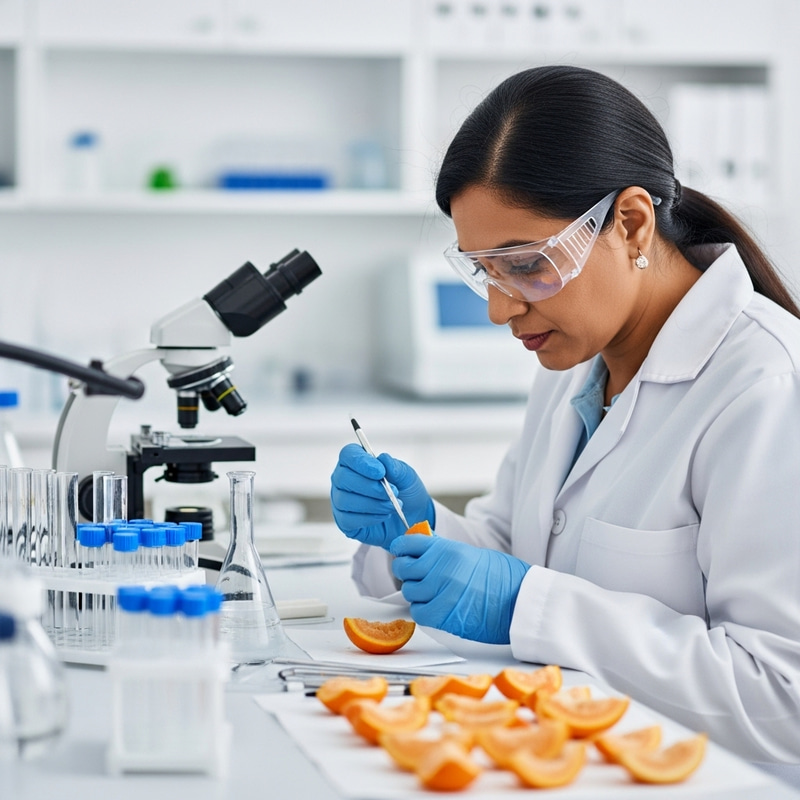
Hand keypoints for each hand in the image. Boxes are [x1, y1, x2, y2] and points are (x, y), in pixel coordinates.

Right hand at [330, 443, 434, 549]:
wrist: (412, 517)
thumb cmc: (405, 492)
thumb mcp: (407, 476)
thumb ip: (395, 467)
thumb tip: (383, 459)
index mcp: (357, 462)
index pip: (348, 454)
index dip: (361, 462)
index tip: (380, 472)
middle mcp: (344, 479)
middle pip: (343, 478)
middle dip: (369, 487)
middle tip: (391, 492)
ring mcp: (341, 501)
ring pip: (345, 500)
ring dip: (372, 504)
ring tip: (391, 505)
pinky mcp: (344, 521)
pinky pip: (347, 519)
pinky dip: (368, 518)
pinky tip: (383, 516)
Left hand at [390, 535, 529, 643]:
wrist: (521, 601)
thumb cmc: (503, 577)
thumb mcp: (470, 554)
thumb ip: (444, 552)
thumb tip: (423, 552)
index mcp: (447, 549)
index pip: (407, 544)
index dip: (401, 548)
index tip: (401, 552)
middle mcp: (440, 568)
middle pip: (403, 569)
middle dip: (407, 572)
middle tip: (417, 576)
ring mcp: (440, 592)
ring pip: (409, 592)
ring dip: (417, 593)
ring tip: (433, 593)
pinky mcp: (443, 615)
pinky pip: (418, 612)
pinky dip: (423, 611)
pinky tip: (436, 608)